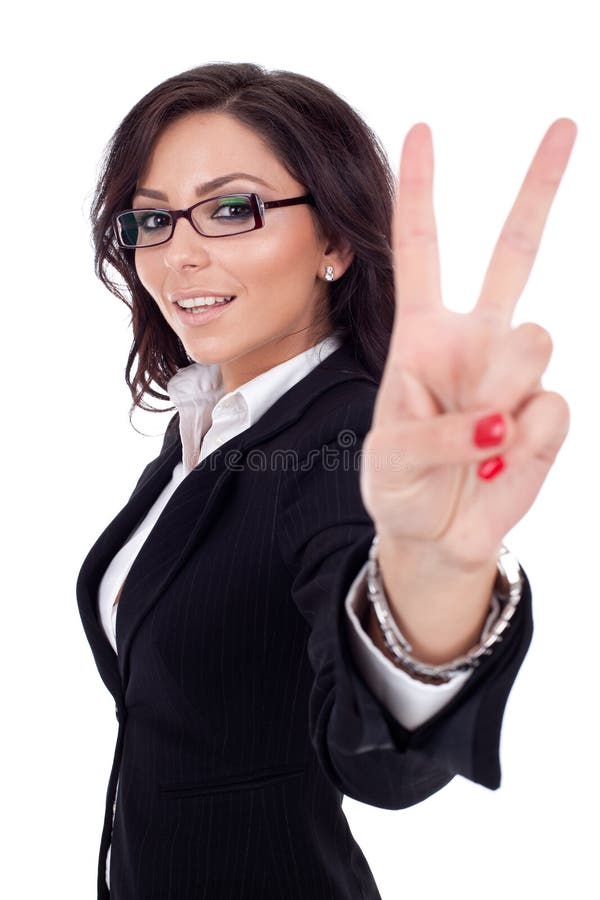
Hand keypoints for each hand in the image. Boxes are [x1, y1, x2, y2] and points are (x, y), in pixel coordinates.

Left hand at [360, 120, 576, 572]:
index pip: (421, 250)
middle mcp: (476, 339)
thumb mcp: (391, 458)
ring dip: (502, 391)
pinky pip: (551, 408)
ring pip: (534, 339)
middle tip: (566, 124)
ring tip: (480, 439)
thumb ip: (438, 432)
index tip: (423, 129)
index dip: (421, 191)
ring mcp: (518, 373)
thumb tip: (505, 418)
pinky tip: (502, 460)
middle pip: (516, 250)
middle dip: (540, 186)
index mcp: (424, 333)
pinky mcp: (548, 412)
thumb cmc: (401, 485)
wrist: (435, 535)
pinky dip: (523, 445)